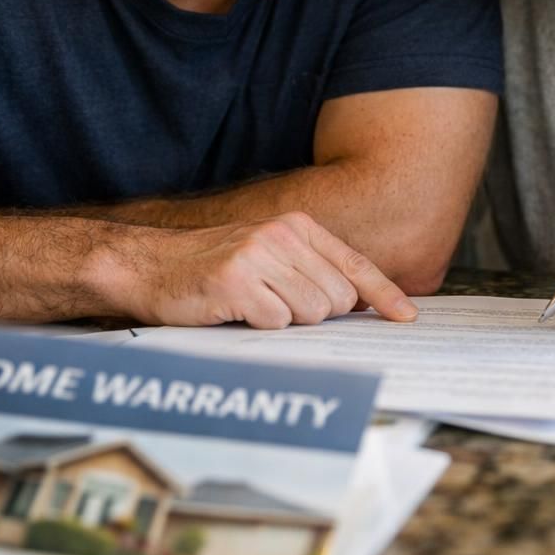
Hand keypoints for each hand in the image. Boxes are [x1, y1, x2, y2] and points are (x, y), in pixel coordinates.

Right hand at [102, 212, 417, 327]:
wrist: (149, 265)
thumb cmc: (211, 268)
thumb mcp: (268, 256)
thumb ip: (313, 271)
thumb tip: (362, 301)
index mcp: (296, 227)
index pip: (355, 264)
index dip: (384, 294)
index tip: (406, 316)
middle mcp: (282, 235)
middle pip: (337, 298)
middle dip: (316, 315)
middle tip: (277, 307)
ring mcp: (259, 256)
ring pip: (310, 312)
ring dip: (285, 322)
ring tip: (254, 307)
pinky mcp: (236, 281)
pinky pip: (275, 323)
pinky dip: (259, 328)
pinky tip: (236, 312)